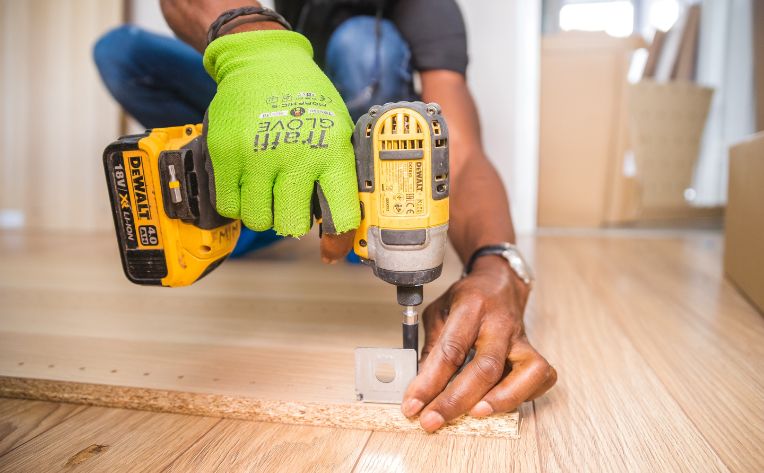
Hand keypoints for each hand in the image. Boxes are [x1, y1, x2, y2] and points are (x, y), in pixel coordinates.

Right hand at [203, 30, 359, 258]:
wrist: (264, 62)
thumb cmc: (307, 102)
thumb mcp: (338, 132)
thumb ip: (339, 177)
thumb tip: (341, 233)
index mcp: (332, 152)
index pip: (340, 215)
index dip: (338, 239)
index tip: (332, 248)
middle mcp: (295, 156)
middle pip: (292, 226)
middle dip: (292, 221)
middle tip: (290, 203)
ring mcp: (257, 156)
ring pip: (258, 220)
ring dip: (263, 212)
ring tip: (268, 189)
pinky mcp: (225, 154)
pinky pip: (229, 206)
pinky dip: (238, 203)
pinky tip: (247, 183)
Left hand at [401, 255, 556, 431]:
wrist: (499, 282)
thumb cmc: (467, 299)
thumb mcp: (439, 312)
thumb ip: (432, 348)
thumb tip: (421, 388)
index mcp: (471, 307)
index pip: (450, 350)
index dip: (429, 382)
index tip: (412, 405)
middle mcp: (500, 323)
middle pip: (485, 367)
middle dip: (456, 400)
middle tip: (433, 420)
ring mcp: (521, 338)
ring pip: (525, 373)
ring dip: (500, 400)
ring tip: (474, 414)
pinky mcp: (534, 350)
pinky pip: (541, 377)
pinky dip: (524, 395)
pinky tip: (500, 402)